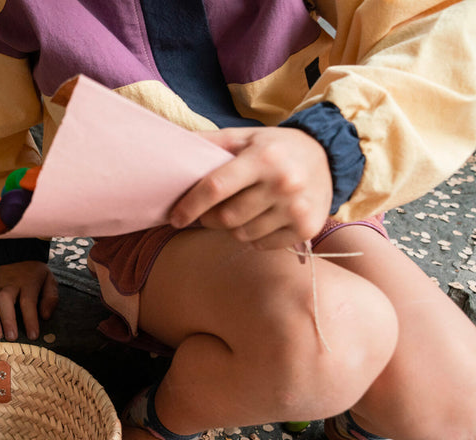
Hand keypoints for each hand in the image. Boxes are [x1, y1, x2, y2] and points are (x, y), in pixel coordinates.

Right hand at [0, 261, 57, 340]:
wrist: (16, 251)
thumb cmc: (34, 272)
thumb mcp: (49, 280)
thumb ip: (50, 298)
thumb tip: (45, 316)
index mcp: (28, 282)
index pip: (28, 302)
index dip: (30, 320)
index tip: (32, 335)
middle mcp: (10, 282)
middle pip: (5, 300)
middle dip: (7, 319)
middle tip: (10, 337)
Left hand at [168, 127, 332, 249]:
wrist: (328, 155)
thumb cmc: (275, 148)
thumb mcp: (244, 137)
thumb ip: (209, 143)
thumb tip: (168, 148)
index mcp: (264, 158)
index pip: (216, 188)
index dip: (190, 205)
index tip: (175, 217)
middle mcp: (284, 183)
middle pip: (226, 218)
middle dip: (208, 218)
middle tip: (208, 212)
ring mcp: (297, 208)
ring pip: (242, 234)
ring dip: (231, 228)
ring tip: (239, 210)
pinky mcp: (307, 228)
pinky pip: (262, 245)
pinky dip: (254, 236)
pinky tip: (261, 218)